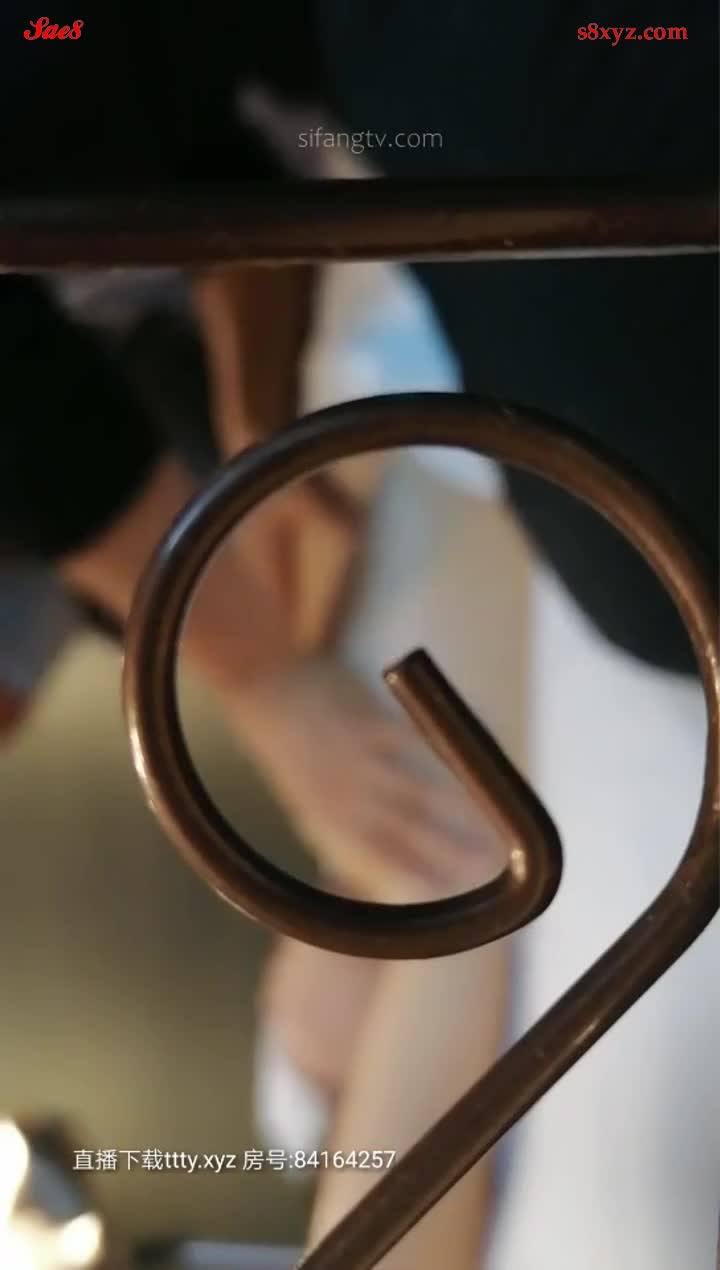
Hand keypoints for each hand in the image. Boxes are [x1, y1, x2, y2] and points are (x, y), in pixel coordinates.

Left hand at [236, 657, 503, 900]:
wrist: (264, 689)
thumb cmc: (291, 751)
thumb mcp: (309, 800)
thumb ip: (344, 830)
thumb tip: (375, 860)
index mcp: (327, 825)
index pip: (378, 864)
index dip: (414, 880)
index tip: (448, 894)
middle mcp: (345, 801)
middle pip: (408, 834)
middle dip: (448, 853)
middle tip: (484, 867)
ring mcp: (356, 763)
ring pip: (417, 793)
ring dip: (455, 810)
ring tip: (489, 821)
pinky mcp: (365, 727)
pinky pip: (409, 742)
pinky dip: (439, 752)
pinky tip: (468, 759)